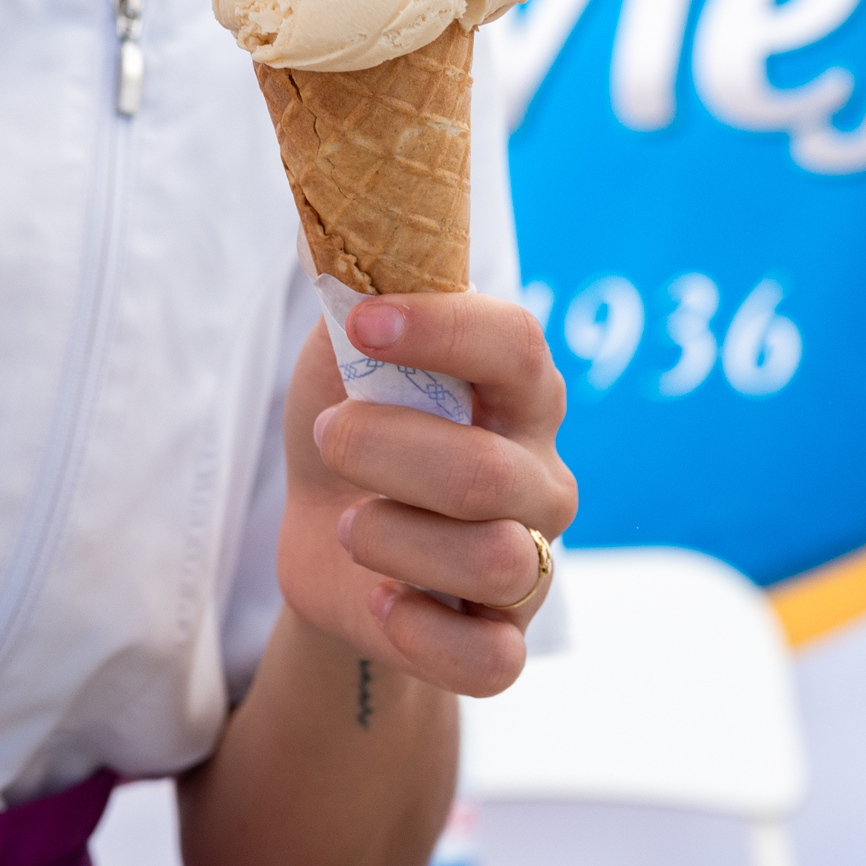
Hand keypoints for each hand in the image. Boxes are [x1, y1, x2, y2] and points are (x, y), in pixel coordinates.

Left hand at [281, 292, 577, 697]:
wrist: (325, 533)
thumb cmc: (353, 423)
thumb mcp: (343, 350)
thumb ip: (354, 284)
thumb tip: (326, 205)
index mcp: (518, 389)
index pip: (516, 345)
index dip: (439, 329)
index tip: (359, 324)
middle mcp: (540, 474)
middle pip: (487, 472)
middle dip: (384, 451)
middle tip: (330, 437)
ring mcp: (530, 561)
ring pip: (493, 562)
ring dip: (392, 539)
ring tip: (348, 523)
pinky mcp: (500, 639)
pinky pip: (492, 660)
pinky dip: (424, 635)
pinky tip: (380, 601)